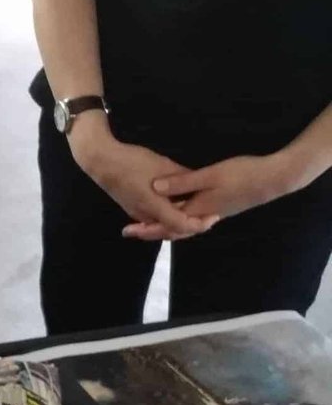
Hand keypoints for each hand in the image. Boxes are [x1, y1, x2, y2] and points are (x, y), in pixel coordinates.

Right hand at [69, 119, 217, 241]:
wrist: (101, 161)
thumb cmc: (132, 162)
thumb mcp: (163, 165)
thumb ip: (183, 177)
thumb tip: (200, 182)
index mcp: (154, 207)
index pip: (182, 225)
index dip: (200, 224)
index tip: (214, 216)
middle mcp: (146, 216)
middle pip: (173, 229)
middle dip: (192, 225)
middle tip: (210, 216)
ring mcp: (137, 214)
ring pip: (163, 225)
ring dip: (180, 221)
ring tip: (197, 210)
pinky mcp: (133, 208)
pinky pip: (155, 219)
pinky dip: (169, 216)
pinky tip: (178, 206)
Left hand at [142, 153, 310, 231]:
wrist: (275, 178)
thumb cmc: (243, 174)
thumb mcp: (210, 175)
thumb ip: (182, 183)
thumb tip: (155, 187)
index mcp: (198, 210)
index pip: (167, 225)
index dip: (147, 228)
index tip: (129, 229)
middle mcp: (204, 216)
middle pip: (173, 229)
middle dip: (152, 230)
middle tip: (131, 230)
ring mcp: (214, 212)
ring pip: (184, 224)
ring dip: (165, 224)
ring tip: (146, 222)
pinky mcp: (221, 205)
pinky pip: (193, 216)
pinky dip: (179, 217)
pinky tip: (174, 208)